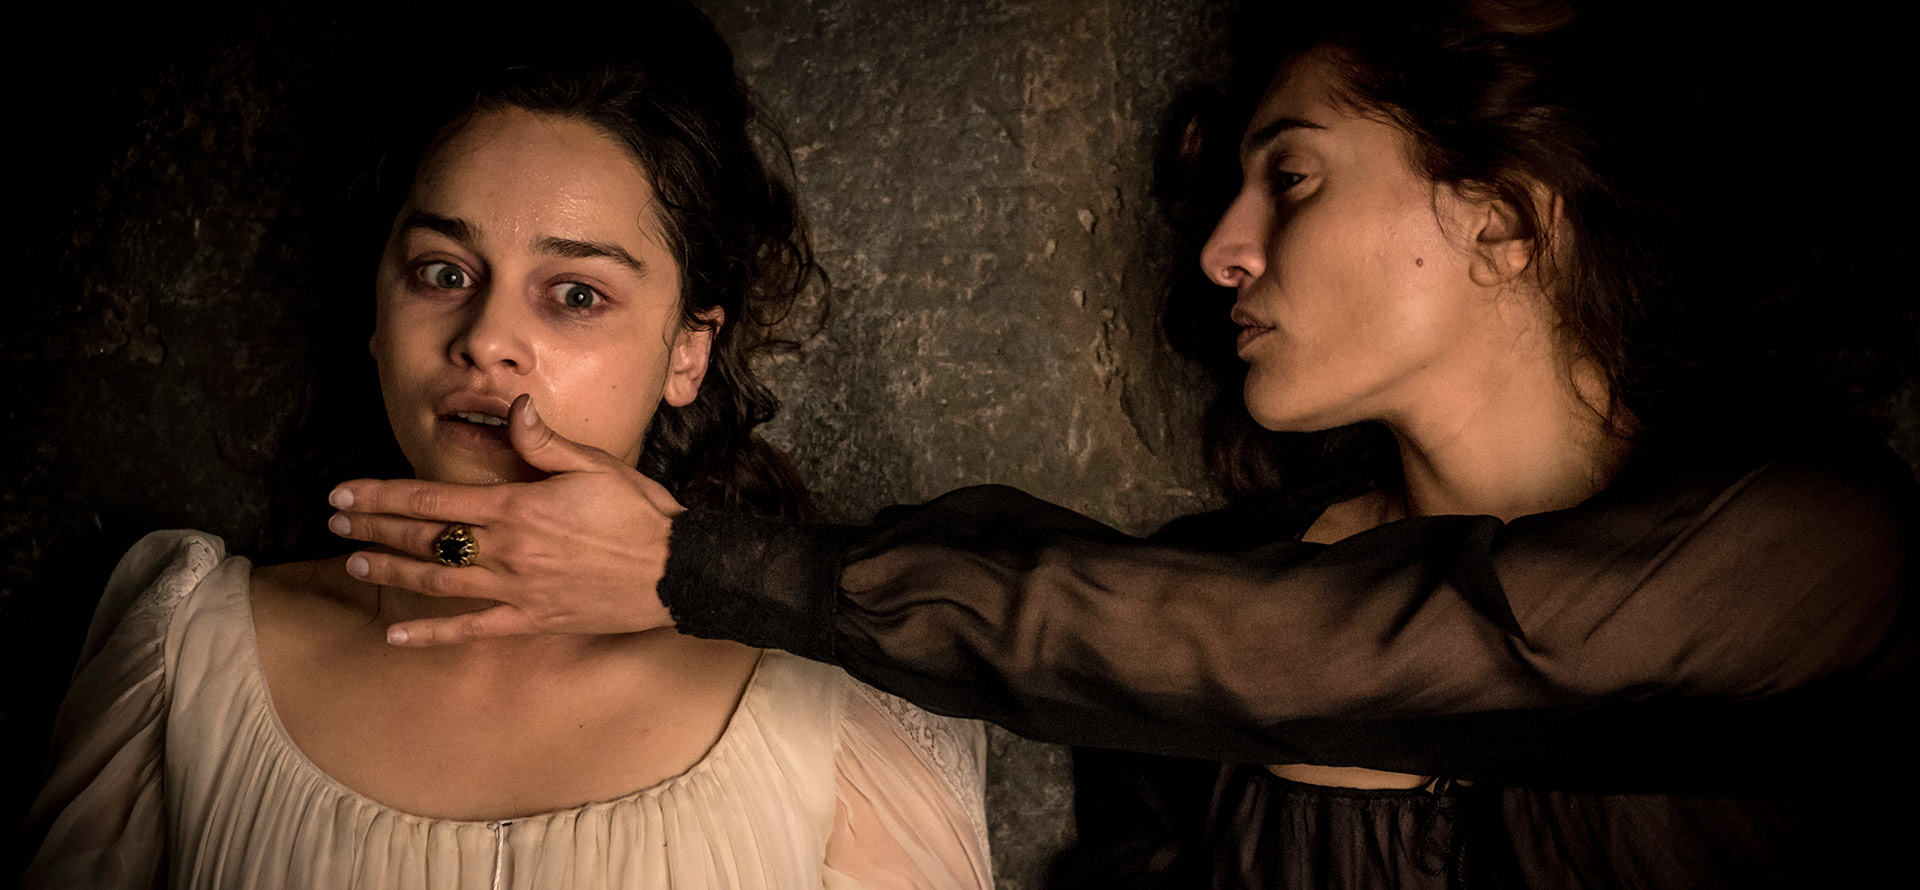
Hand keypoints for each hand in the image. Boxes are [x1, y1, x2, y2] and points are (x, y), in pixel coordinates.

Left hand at [327, 394, 683, 645]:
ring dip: (392, 573)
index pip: (433, 500)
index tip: (344, 495)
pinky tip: (398, 638)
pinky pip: (472, 630)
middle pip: (425, 540)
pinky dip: (432, 634)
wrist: (677, 572)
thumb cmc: (641, 514)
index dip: (383, 497)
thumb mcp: (597, 464)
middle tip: (334, 526)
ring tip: (355, 565)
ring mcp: (517, 589)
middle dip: (374, 531)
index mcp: (519, 506)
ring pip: (439, 582)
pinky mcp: (532, 620)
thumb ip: (545, 441)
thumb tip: (512, 410)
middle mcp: (508, 550)